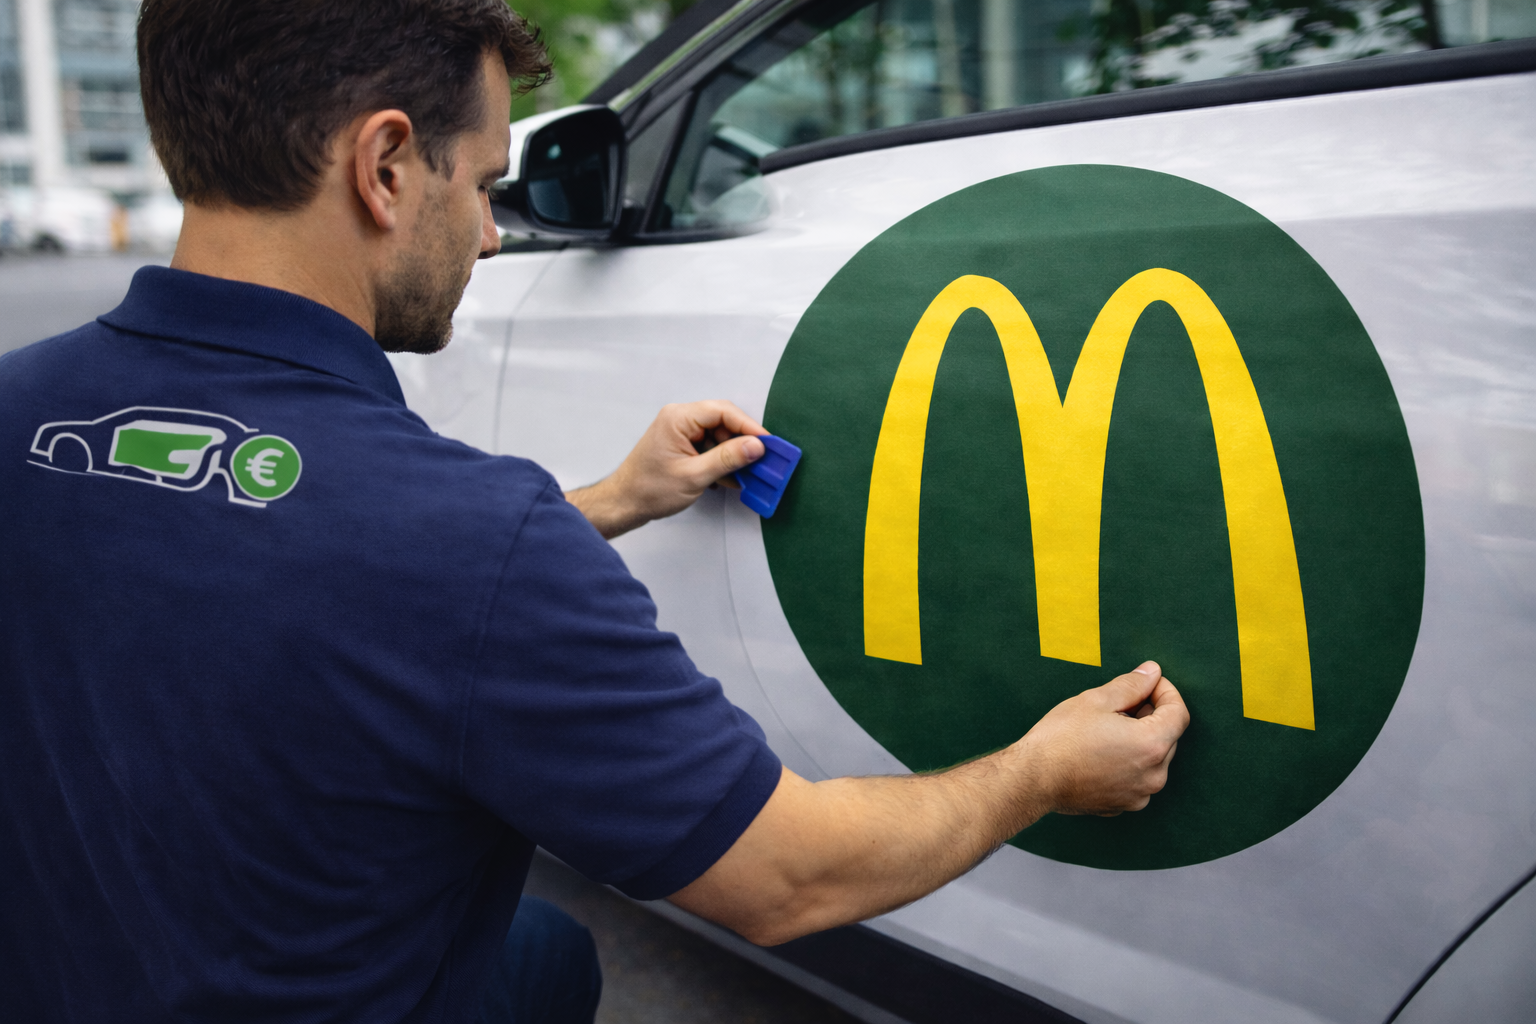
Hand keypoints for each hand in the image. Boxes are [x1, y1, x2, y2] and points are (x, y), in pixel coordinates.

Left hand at [565, 401, 766, 538]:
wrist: (624, 504)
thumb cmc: (648, 489)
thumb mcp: (693, 476)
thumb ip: (727, 459)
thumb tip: (755, 447)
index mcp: (678, 418)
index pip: (722, 411)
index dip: (748, 426)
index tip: (767, 443)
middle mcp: (679, 420)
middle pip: (723, 422)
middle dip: (742, 443)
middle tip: (762, 460)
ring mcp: (680, 433)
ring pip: (718, 436)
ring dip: (732, 456)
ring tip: (748, 474)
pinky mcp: (682, 446)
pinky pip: (709, 447)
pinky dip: (721, 462)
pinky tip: (730, 479)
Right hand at [1013, 662, 1188, 815]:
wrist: (1032, 779)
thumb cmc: (1061, 738)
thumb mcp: (1096, 700)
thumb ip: (1132, 685)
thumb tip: (1152, 672)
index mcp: (1151, 745)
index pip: (1179, 713)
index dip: (1166, 692)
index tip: (1148, 683)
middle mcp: (1153, 775)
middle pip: (1168, 736)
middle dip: (1151, 716)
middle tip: (1121, 703)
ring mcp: (1140, 795)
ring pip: (1153, 759)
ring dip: (1140, 740)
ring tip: (1108, 728)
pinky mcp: (1124, 805)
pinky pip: (1137, 778)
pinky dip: (1129, 762)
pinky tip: (1102, 752)